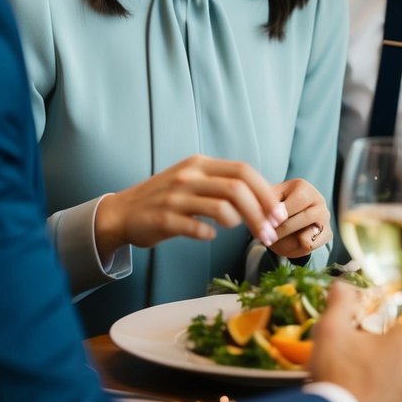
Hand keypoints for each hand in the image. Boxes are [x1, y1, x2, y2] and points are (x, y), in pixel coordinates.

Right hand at [94, 155, 287, 261]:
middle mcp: (189, 175)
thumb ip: (221, 183)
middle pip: (237, 189)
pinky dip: (208, 234)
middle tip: (270, 233)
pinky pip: (196, 228)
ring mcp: (175, 196)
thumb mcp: (192, 180)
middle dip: (260, 212)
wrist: (122, 212)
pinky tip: (210, 237)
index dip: (266, 192)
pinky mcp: (163, 218)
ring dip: (242, 225)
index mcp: (199, 164)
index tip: (278, 214)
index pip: (243, 170)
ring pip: (221, 208)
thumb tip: (263, 197)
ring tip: (246, 235)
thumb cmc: (165, 198)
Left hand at [267, 177, 331, 257]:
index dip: (278, 215)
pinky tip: (287, 242)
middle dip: (281, 231)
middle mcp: (319, 200)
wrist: (290, 215)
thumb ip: (268, 205)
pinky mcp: (328, 234)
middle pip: (302, 220)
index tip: (265, 222)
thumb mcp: (269, 200)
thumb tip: (269, 218)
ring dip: (286, 242)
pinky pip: (309, 247)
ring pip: (306, 238)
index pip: (294, 203)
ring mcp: (326, 217)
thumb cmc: (278, 204)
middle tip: (266, 236)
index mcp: (304, 187)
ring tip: (275, 239)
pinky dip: (294, 249)